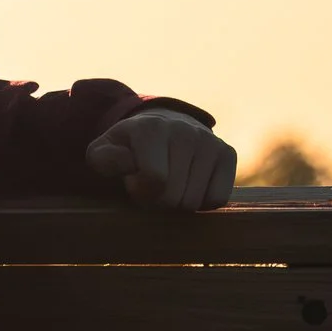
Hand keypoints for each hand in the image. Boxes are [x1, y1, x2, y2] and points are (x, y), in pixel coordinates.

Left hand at [85, 108, 237, 213]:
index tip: (135, 182)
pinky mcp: (227, 153)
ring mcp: (209, 141)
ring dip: (179, 202)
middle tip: (152, 186)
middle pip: (174, 197)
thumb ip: (103, 159)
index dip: (141, 192)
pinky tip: (190, 185)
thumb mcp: (104, 151)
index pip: (155, 180)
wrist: (164, 128)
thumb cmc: (129, 149)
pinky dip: (202, 201)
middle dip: (159, 201)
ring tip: (171, 183)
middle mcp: (185, 130)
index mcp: (152, 129)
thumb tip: (127, 162)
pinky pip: (217, 199)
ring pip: (194, 202)